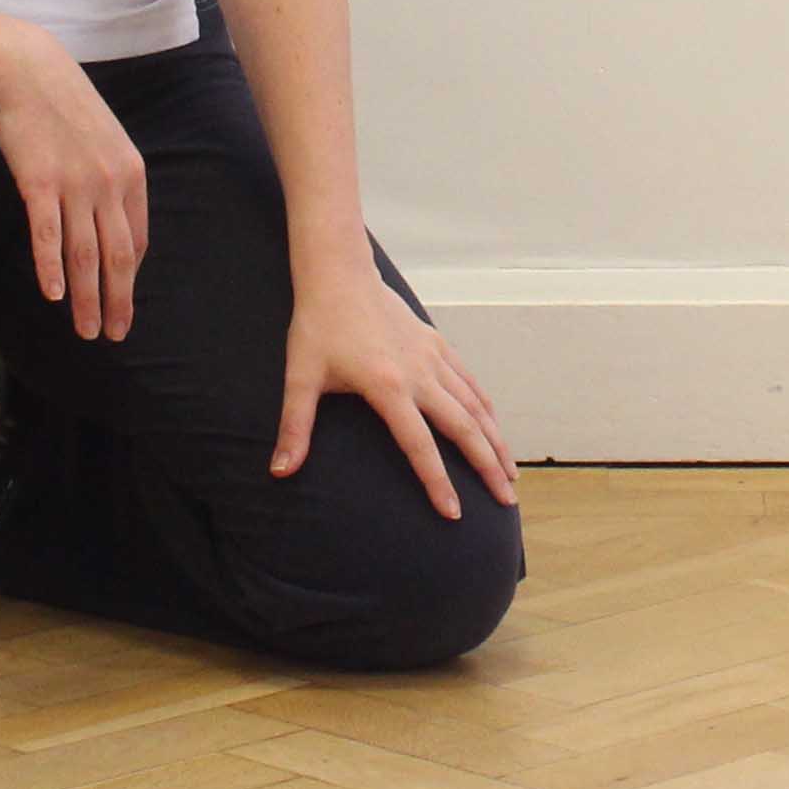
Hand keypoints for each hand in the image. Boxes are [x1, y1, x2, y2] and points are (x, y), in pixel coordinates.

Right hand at [0, 42, 145, 339]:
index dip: (130, 278)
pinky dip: (51, 268)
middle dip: (118, 301)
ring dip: (87, 298)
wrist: (29, 71)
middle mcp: (110, 183)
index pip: (136, 240)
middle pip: (117, 256)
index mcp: (132, 174)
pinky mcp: (39, 182)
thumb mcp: (105, 141)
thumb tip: (114, 223)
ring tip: (87, 330)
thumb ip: (114, 182)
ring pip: (85, 254)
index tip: (123, 303)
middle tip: (114, 334)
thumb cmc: (66, 108)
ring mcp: (75, 183)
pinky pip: (48, 234)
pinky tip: (53, 295)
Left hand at [276, 261, 519, 519]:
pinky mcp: (436, 343)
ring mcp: (432, 357)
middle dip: (488, 467)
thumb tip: (278, 471)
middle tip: (507, 500)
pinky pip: (469, 382)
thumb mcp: (300, 377)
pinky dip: (486, 408)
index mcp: (388, 387)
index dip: (437, 482)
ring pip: (475, 405)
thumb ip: (294, 428)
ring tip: (510, 473)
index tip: (454, 513)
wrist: (339, 274)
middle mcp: (419, 374)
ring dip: (495, 440)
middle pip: (464, 428)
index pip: (419, 445)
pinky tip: (494, 427)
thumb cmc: (317, 326)